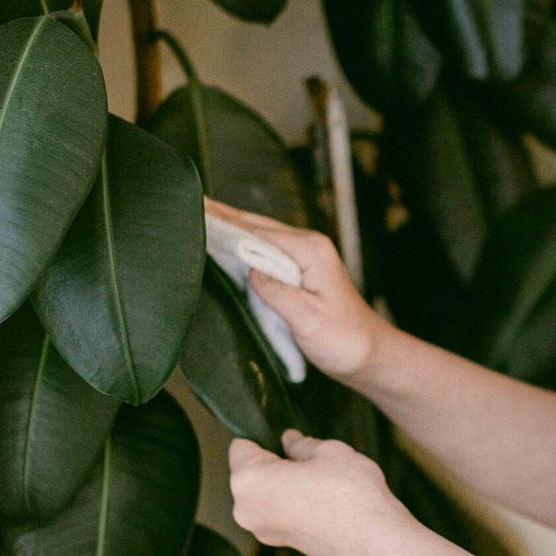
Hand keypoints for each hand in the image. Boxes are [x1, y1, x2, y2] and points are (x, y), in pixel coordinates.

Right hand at [204, 196, 387, 382]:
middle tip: (187, 202)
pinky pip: (263, 249)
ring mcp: (304, 255)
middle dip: (221, 215)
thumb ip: (278, 293)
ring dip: (228, 224)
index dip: (224, 224)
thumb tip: (250, 270)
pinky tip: (221, 238)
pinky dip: (239, 241)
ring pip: (258, 234)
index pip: (258, 233)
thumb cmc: (344, 340)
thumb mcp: (308, 320)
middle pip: (256, 226)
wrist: (368, 353)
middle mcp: (308, 245)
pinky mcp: (298, 269)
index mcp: (311, 251)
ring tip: (197, 212)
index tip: (194, 211)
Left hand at [228, 429, 411, 555]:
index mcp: (249, 480)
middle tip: (310, 459)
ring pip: (264, 493)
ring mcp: (261, 530)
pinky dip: (291, 503)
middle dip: (274, 462)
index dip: (264, 436)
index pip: (241, 447)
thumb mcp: (328, 452)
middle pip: (250, 472)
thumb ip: (301, 444)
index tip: (287, 437)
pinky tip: (321, 499)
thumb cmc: (349, 491)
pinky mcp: (279, 543)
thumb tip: (288, 440)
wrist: (372, 540)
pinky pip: (276, 511)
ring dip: (283, 483)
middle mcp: (245, 508)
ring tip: (319, 480)